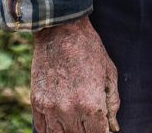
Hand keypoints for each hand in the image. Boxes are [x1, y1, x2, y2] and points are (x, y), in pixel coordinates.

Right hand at [31, 16, 120, 132]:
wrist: (60, 29)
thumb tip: (114, 128)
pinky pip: (42, 128)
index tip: (103, 128)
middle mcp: (70, 110)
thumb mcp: (109, 73)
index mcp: (91, 104)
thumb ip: (112, 103)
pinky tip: (60, 123)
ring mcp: (50, 107)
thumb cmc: (89, 48)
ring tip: (76, 123)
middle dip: (87, 131)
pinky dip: (51, 130)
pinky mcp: (37, 101)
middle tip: (90, 121)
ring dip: (69, 132)